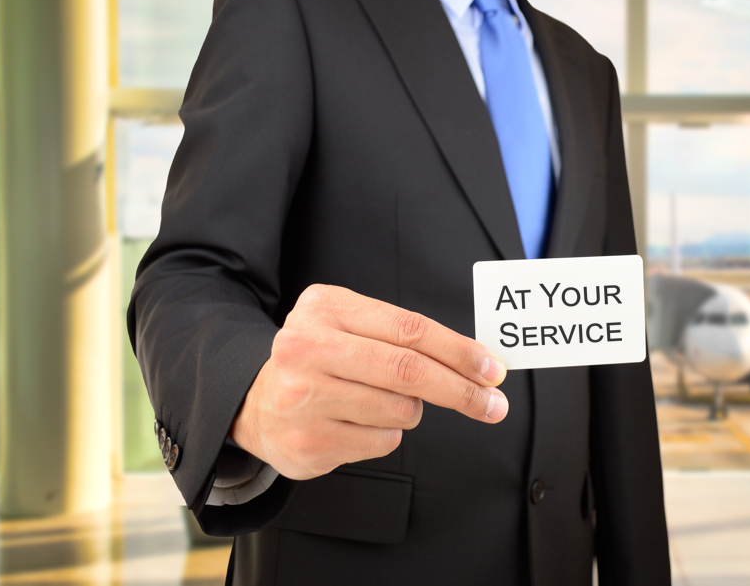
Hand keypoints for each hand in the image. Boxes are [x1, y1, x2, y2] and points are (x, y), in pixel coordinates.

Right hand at [230, 285, 508, 479]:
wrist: (256, 404)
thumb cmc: (321, 359)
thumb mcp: (351, 326)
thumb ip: (406, 336)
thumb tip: (479, 363)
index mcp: (325, 307)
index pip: (410, 328)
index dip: (459, 351)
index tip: (493, 369)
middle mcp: (307, 347)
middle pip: (409, 371)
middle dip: (461, 390)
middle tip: (493, 404)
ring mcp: (304, 397)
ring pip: (401, 410)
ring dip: (411, 410)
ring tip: (378, 401)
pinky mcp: (309, 441)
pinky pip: (383, 440)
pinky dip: (386, 433)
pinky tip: (356, 423)